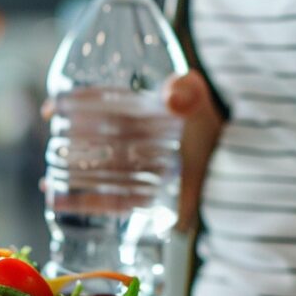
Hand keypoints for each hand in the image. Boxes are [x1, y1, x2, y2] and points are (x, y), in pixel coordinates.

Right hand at [41, 70, 223, 230]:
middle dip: (69, 144)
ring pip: (95, 171)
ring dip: (70, 175)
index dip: (76, 103)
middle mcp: (136, 141)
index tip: (52, 108)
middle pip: (94, 140)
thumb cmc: (218, 136)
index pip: (103, 102)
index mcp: (146, 112)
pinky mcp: (142, 200)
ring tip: (49, 180)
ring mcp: (135, 171)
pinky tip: (56, 199)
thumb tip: (172, 93)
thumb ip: (189, 94)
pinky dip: (81, 202)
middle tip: (52, 145)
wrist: (246, 177)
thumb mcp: (202, 105)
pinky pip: (107, 201)